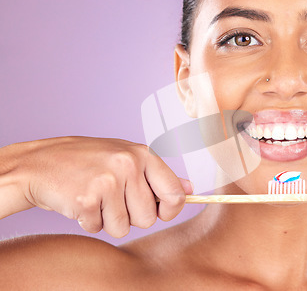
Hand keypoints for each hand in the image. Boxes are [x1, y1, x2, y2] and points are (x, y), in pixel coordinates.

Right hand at [0, 137, 192, 237]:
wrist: (40, 163)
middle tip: (112, 198)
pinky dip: (89, 222)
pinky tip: (80, 202)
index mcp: (143, 154)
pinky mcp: (87, 198)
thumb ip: (158, 175)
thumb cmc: (87, 161)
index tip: (160, 211)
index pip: (175, 194)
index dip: (170, 210)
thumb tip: (190, 189)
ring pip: (124, 227)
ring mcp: (108, 181)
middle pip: (149, 218)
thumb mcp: (126, 158)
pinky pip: (100, 229)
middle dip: (131, 216)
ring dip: (108, 220)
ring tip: (95, 199)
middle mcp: (128, 164)